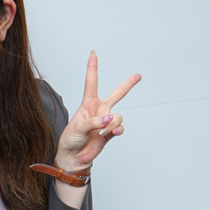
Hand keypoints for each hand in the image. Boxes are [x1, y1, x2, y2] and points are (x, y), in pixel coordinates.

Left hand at [55, 51, 140, 170]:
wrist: (74, 157)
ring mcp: (106, 121)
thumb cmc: (71, 139)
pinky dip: (117, 130)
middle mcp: (99, 110)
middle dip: (128, 84)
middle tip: (138, 76)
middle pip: (117, 93)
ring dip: (111, 124)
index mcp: (88, 104)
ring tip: (100, 131)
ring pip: (118, 116)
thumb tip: (110, 118)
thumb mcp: (78, 127)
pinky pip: (120, 127)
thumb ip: (95, 122)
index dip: (92, 67)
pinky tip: (112, 133)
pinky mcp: (111, 132)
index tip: (93, 53)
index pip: (91, 82)